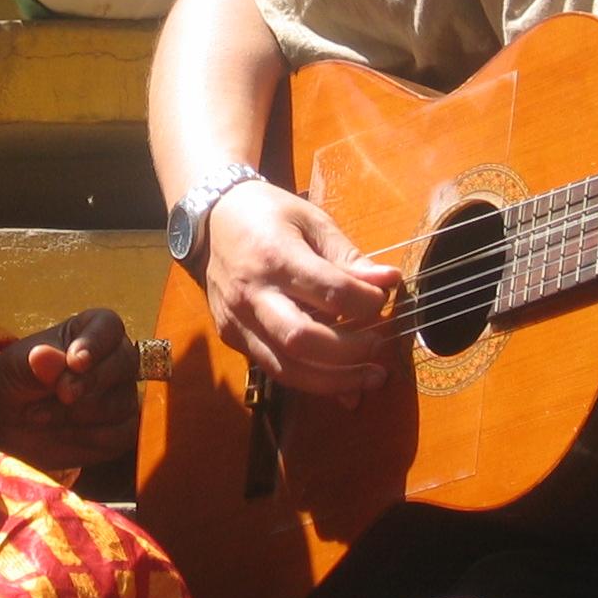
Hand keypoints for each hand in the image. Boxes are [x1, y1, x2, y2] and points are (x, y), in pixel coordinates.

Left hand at [0, 308, 139, 470]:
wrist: (4, 422)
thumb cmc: (13, 380)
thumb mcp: (15, 367)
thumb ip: (35, 362)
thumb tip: (47, 356)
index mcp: (90, 330)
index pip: (109, 326)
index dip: (97, 343)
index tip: (75, 362)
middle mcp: (113, 359)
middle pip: (125, 363)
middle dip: (90, 383)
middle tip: (61, 394)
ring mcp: (121, 395)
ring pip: (123, 403)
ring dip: (80, 414)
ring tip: (42, 415)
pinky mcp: (120, 430)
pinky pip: (125, 433)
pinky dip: (94, 438)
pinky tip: (64, 433)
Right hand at [201, 180, 398, 400]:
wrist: (210, 220)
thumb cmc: (267, 214)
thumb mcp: (311, 220)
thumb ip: (347, 256)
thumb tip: (388, 281)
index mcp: (276, 257)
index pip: (330, 292)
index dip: (366, 302)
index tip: (382, 298)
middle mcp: (252, 294)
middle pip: (302, 340)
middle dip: (350, 352)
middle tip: (379, 346)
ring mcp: (238, 321)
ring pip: (286, 368)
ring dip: (334, 381)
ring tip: (370, 378)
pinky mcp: (232, 337)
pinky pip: (273, 368)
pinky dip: (310, 381)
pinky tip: (341, 384)